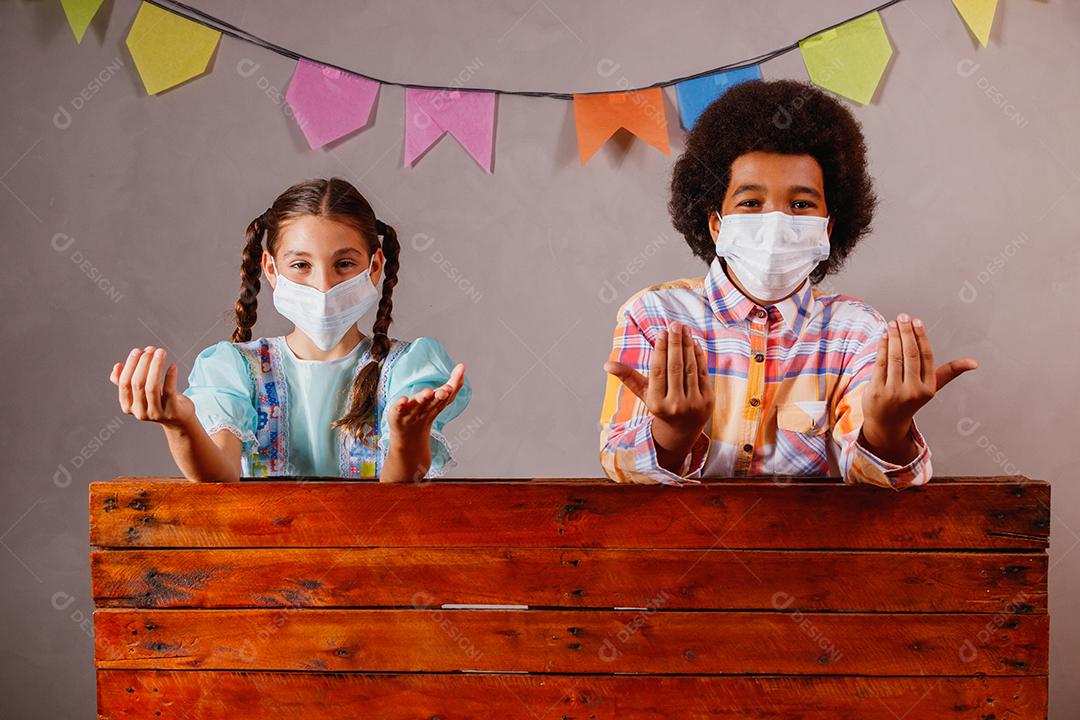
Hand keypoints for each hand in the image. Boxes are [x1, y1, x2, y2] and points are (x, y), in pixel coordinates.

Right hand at [109, 346, 194, 427]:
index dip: (130, 366)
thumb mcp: (141, 392)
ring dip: (156, 366)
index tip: (137, 351)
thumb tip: (116, 367)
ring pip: (152, 387)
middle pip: (138, 383)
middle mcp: (140, 412)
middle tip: (151, 349)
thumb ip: (127, 382)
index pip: (124, 384)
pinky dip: (170, 376)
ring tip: (160, 352)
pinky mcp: (172, 411)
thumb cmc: (159, 401)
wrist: (178, 420)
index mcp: (128, 406)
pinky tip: (172, 365)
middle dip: (143, 363)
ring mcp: (156, 413)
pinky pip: (169, 391)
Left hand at [387, 363, 465, 442]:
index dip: (450, 391)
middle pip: (434, 402)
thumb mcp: (441, 398)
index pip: (446, 398)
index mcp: (437, 404)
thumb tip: (462, 366)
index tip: (452, 385)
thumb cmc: (426, 411)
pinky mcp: (397, 414)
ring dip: (423, 398)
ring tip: (427, 392)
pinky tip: (403, 399)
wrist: (409, 435)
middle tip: (444, 391)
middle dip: (439, 396)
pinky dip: (401, 405)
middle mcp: (425, 408)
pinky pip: (399, 409)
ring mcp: (411, 412)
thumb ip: (453, 384)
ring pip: (418, 405)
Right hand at [604, 321, 712, 456]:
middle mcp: (675, 404)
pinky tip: (694, 342)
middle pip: (675, 368)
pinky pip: (702, 373)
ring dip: (688, 346)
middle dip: (675, 344)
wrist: (682, 430)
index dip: (661, 350)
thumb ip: (627, 377)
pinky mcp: (707, 400)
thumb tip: (606, 365)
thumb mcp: (643, 393)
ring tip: (685, 329)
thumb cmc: (660, 406)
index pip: (658, 371)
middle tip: (674, 325)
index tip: (662, 332)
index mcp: (656, 403)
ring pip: (690, 368)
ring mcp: (693, 403)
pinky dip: (699, 356)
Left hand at [862, 314, 977, 450]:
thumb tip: (974, 363)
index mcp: (928, 389)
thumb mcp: (931, 388)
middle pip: (910, 355)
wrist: (886, 423)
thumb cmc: (910, 400)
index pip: (926, 357)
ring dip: (893, 337)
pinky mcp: (877, 391)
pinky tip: (884, 336)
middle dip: (907, 333)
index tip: (916, 321)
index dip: (921, 337)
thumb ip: (949, 372)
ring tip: (892, 324)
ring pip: (894, 357)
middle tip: (902, 317)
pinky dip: (882, 347)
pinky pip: (880, 363)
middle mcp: (912, 391)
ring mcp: (893, 392)